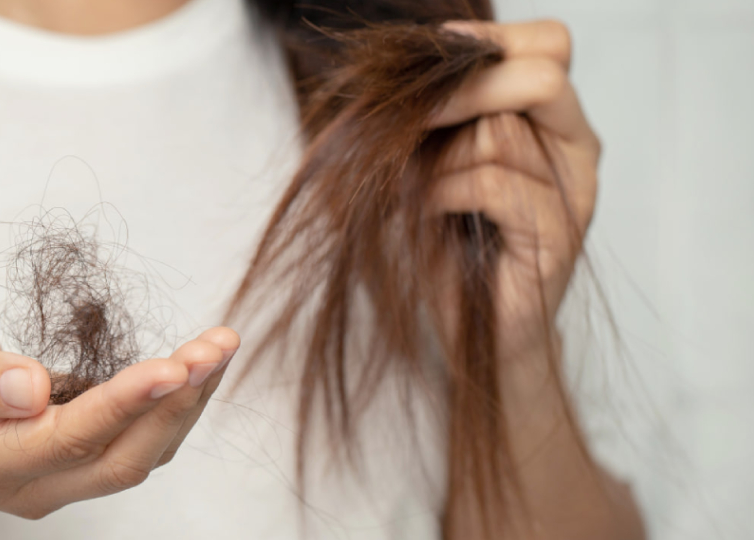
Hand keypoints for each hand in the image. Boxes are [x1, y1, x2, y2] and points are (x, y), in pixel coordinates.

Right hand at [0, 314, 238, 518]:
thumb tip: (31, 388)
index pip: (65, 440)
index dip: (122, 406)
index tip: (172, 366)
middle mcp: (32, 484)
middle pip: (120, 460)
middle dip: (175, 403)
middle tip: (215, 347)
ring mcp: (64, 481)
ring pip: (143, 455)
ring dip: (188, 401)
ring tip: (221, 345)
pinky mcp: (88, 462)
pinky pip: (144, 441)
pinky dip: (179, 403)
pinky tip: (202, 363)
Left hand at [429, 19, 598, 358]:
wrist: (474, 326)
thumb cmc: (453, 241)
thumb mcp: (440, 162)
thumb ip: (445, 116)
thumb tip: (415, 65)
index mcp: (554, 122)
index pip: (550, 45)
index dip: (494, 39)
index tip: (436, 53)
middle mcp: (576, 149)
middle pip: (540, 76)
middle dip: (465, 87)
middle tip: (416, 118)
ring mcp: (574, 194)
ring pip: (501, 134)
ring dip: (439, 159)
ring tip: (419, 190)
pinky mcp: (557, 236)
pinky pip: (494, 185)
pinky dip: (445, 193)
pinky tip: (430, 213)